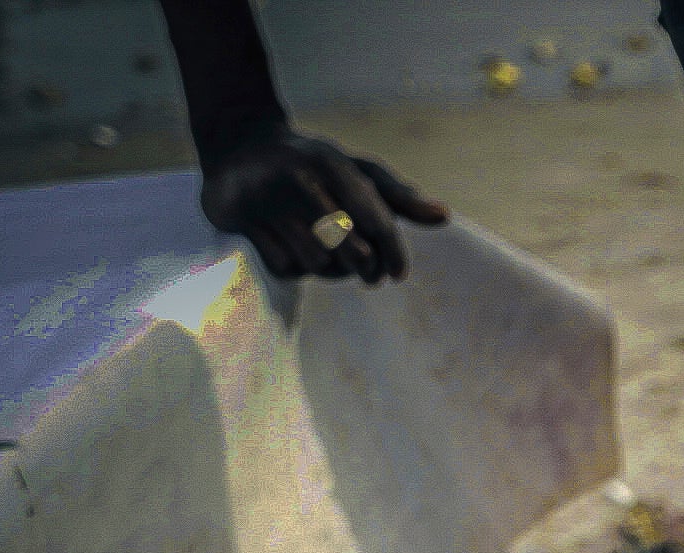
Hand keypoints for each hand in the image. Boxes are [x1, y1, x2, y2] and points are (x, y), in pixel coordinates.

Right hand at [198, 129, 447, 283]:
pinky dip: (297, 269)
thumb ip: (398, 197)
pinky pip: (284, 266)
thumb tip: (443, 216)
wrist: (239, 145)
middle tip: (370, 275)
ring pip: (317, 262)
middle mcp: (299, 179)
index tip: (398, 275)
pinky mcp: (240, 218)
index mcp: (333, 164)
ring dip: (330, 270)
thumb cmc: (313, 166)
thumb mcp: (355, 171)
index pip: (377, 221)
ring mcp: (266, 199)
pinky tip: (297, 253)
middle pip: (350, 248)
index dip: (393, 254)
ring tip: (331, 259)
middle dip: (364, 268)